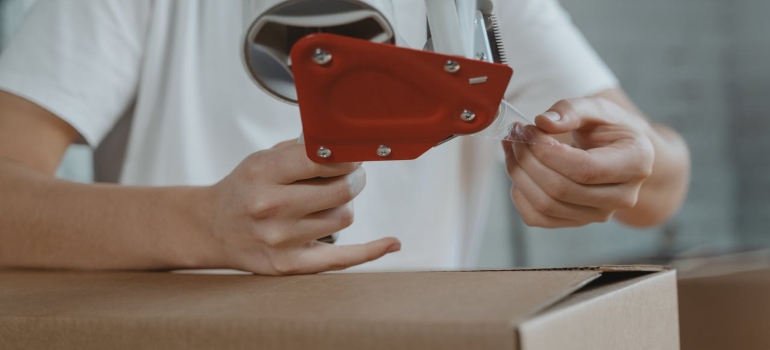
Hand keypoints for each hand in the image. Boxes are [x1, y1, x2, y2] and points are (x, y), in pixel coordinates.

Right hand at [202, 140, 399, 274]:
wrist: (212, 229)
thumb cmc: (244, 189)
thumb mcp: (263, 158)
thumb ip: (302, 150)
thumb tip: (344, 142)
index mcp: (263, 173)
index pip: (322, 160)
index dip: (347, 155)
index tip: (353, 153)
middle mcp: (271, 207)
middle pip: (342, 190)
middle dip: (355, 178)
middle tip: (352, 174)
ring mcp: (281, 240)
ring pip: (344, 217)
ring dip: (344, 206)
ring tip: (327, 202)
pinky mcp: (289, 265)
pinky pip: (344, 258)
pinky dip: (372, 250)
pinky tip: (391, 242)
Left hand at [503, 97, 654, 227]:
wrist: (619, 152)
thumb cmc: (610, 128)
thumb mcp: (598, 109)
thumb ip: (572, 110)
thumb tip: (544, 122)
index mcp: (635, 163)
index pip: (585, 169)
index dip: (548, 152)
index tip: (528, 130)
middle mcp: (622, 196)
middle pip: (561, 189)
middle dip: (528, 160)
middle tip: (515, 135)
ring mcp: (599, 214)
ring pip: (546, 205)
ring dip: (519, 175)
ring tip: (512, 148)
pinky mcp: (576, 221)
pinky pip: (537, 218)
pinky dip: (519, 195)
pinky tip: (519, 171)